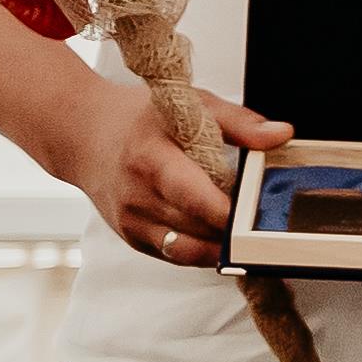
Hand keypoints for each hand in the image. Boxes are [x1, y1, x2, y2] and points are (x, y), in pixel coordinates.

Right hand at [50, 72, 282, 269]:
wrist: (81, 134)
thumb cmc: (137, 118)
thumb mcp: (188, 105)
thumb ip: (239, 123)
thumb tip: (281, 135)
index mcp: (152, 161)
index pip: (197, 200)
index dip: (231, 214)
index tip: (261, 214)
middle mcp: (138, 197)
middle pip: (199, 230)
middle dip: (235, 232)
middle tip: (266, 226)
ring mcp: (132, 222)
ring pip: (188, 251)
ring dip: (221, 247)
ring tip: (247, 234)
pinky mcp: (133, 238)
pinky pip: (176, 256)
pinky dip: (201, 251)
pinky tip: (220, 238)